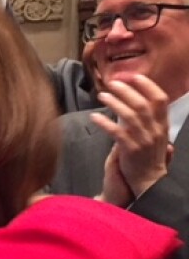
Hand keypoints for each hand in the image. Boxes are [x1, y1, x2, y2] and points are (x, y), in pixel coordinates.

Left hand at [92, 74, 170, 198]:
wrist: (149, 182)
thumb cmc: (148, 158)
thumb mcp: (155, 136)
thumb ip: (149, 120)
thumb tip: (138, 102)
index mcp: (163, 124)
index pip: (160, 99)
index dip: (147, 85)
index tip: (133, 76)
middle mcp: (155, 130)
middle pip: (142, 103)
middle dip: (127, 90)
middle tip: (112, 82)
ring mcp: (143, 140)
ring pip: (130, 116)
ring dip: (115, 103)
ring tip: (102, 95)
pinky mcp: (130, 150)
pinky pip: (117, 133)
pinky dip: (105, 123)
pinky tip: (95, 116)